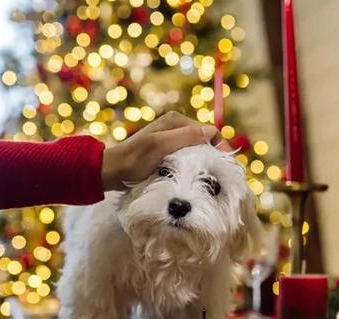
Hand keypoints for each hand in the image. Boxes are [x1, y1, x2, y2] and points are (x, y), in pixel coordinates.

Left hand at [101, 111, 230, 190]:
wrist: (111, 171)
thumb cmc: (133, 160)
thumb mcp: (159, 146)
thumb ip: (184, 137)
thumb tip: (211, 132)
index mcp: (176, 121)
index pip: (209, 130)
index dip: (221, 146)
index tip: (227, 164)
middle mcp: (175, 127)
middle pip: (205, 140)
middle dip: (215, 155)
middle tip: (223, 174)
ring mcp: (171, 140)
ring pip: (197, 150)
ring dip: (205, 161)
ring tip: (212, 178)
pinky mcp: (167, 152)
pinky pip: (188, 157)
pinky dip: (195, 165)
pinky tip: (197, 177)